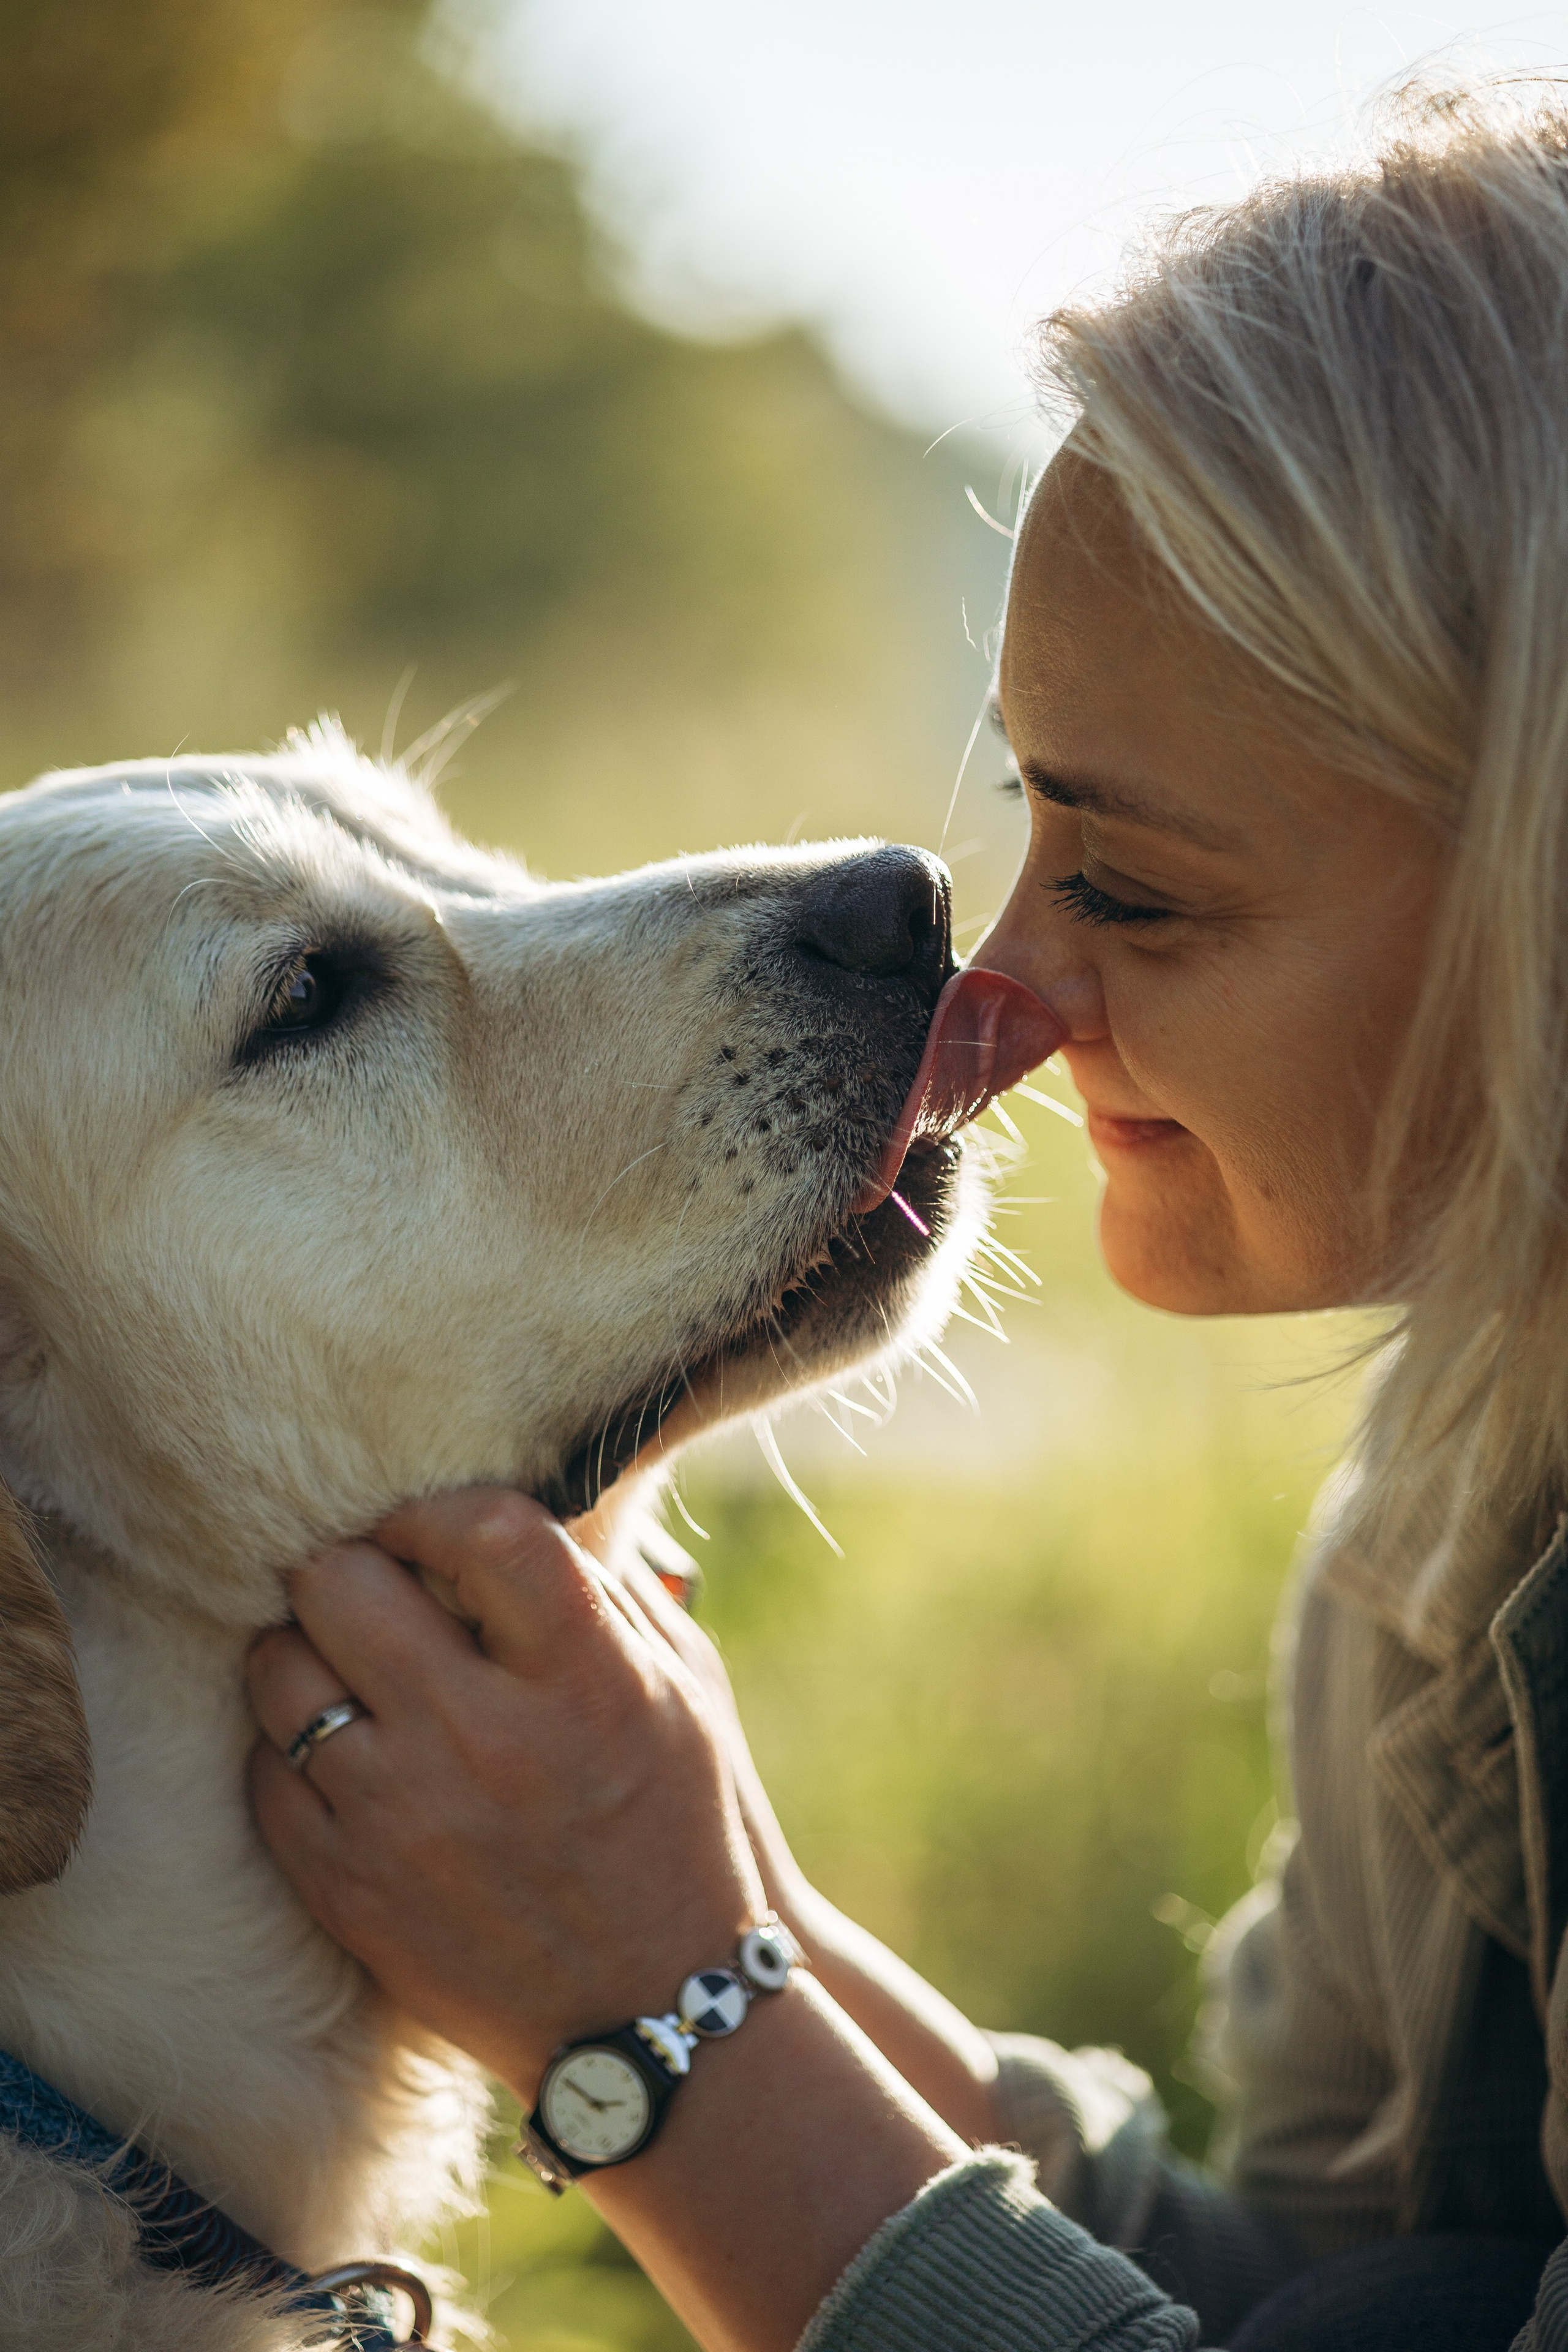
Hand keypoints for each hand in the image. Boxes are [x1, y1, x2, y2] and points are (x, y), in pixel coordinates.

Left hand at [247, 1489, 766, 2097]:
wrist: (656, 2013)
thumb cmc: (681, 1827)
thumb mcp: (683, 1687)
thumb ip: (602, 1588)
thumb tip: (515, 1515)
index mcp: (584, 1674)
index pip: (481, 1528)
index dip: (440, 1511)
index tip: (435, 1533)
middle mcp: (482, 1736)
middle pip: (343, 1580)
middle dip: (355, 1567)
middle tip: (375, 1589)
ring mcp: (399, 1815)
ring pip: (278, 1668)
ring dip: (309, 1651)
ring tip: (348, 1667)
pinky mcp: (345, 1886)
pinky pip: (266, 1770)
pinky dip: (296, 1747)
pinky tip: (345, 1754)